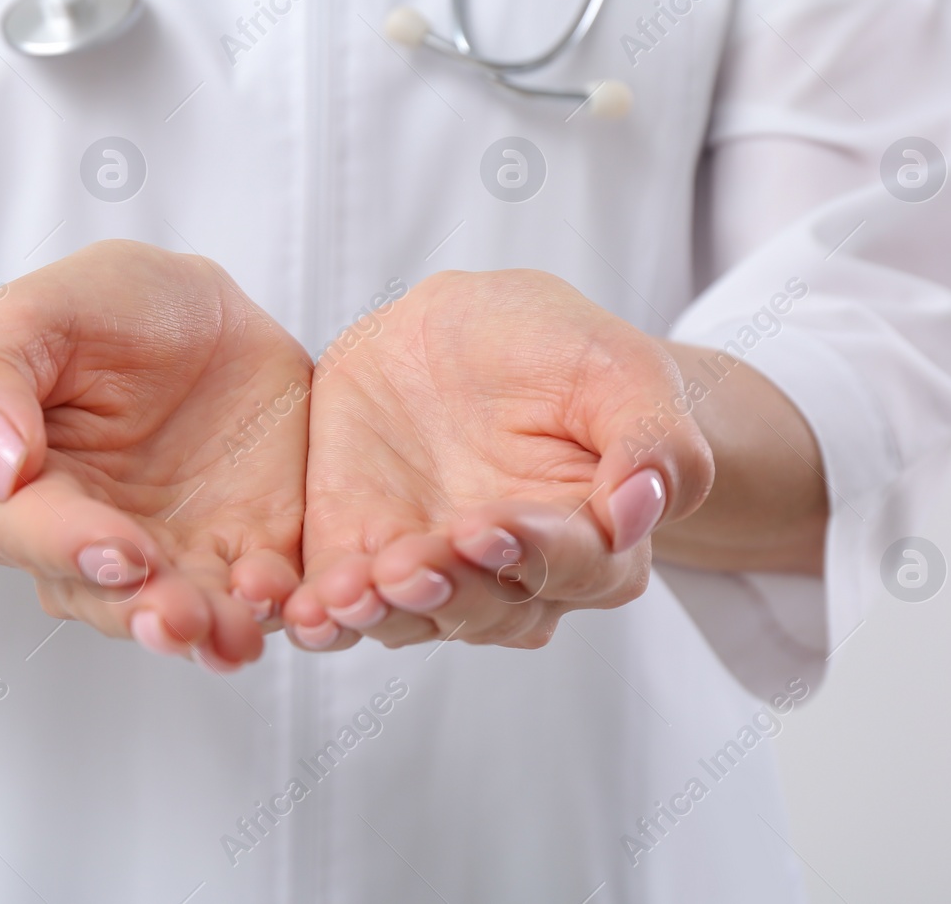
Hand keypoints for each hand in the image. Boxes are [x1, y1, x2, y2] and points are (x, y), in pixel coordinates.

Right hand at [0, 240, 311, 669]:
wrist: (193, 312)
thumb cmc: (93, 312)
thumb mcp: (33, 315)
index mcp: (28, 493)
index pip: (33, 534)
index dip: (72, 547)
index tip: (118, 550)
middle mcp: (100, 542)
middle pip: (113, 600)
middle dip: (149, 613)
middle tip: (179, 618)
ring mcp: (181, 553)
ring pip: (192, 614)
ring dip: (214, 631)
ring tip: (237, 633)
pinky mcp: (253, 546)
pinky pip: (268, 591)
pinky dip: (281, 603)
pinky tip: (289, 598)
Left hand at [283, 270, 713, 650]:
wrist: (458, 334)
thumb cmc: (556, 352)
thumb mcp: (617, 367)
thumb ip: (650, 437)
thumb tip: (642, 510)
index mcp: (593, 536)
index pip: (576, 564)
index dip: (532, 551)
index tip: (488, 525)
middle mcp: (513, 575)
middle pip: (487, 605)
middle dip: (446, 590)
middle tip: (408, 568)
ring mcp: (430, 573)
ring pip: (410, 617)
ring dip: (379, 613)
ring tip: (347, 595)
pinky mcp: (357, 558)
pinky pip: (340, 603)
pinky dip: (320, 613)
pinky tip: (299, 610)